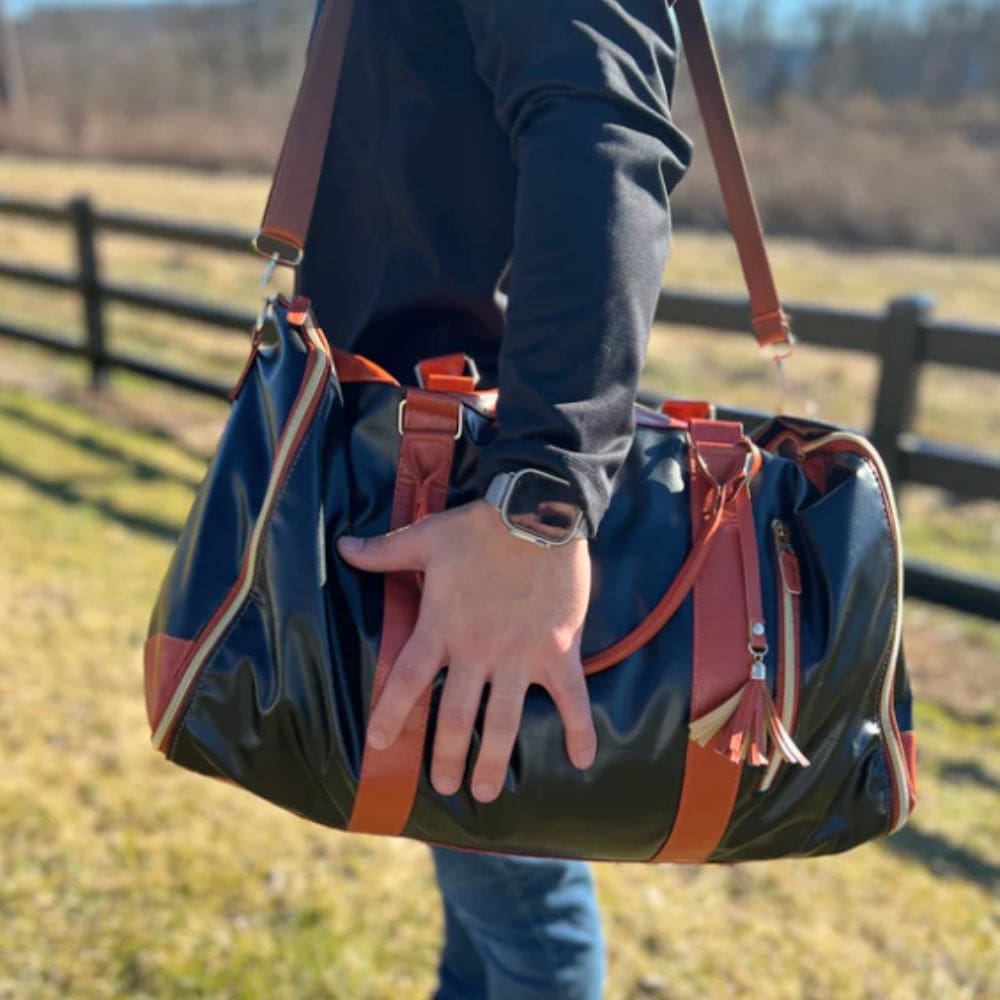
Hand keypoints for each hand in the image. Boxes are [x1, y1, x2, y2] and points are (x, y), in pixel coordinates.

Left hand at [337, 500, 596, 802]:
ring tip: (486, 794)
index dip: (391, 714)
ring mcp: (520, 655)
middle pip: (455, 716)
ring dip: (494, 762)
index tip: (379, 745)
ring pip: (504, 722)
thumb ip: (384, 551)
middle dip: (445, 756)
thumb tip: (342, 545)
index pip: (407, 679)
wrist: (540, 512)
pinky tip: (581, 760)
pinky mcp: (558, 651)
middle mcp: (477, 649)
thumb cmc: (480, 526)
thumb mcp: (426, 536)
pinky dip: (579, 730)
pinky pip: (572, 699)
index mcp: (441, 625)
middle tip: (443, 785)